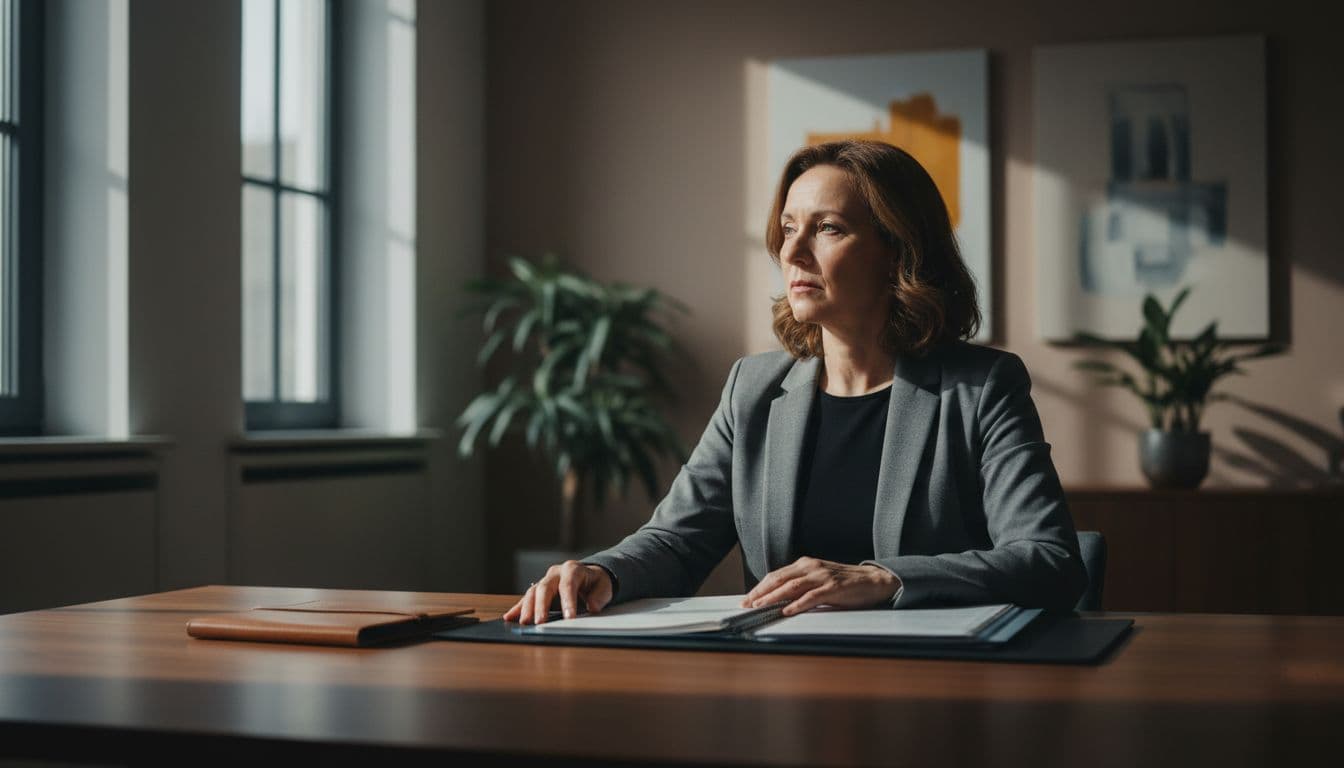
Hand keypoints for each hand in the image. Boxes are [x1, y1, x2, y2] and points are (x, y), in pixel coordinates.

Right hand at [502, 560, 614, 624]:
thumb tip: (592, 607)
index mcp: (573, 569)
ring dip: (527, 608)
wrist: (590, 576)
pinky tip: (509, 617)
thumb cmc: (597, 582)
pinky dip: (518, 608)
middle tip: (540, 623)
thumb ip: (600, 596)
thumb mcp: (605, 586)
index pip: (568, 585)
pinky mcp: (539, 591)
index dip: (567, 601)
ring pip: (532, 592)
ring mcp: (545, 581)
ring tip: (525, 623)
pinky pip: (526, 598)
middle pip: (544, 587)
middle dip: (541, 605)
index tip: (569, 618)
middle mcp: (555, 573)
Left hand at [742, 557, 900, 615]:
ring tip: (760, 606)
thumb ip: (801, 587)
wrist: (874, 581)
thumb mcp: (819, 581)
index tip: (746, 599)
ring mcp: (822, 576)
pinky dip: (798, 604)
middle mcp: (811, 567)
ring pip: (791, 586)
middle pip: (779, 578)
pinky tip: (787, 610)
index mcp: (805, 565)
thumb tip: (777, 602)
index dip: (759, 587)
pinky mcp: (834, 587)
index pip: (776, 575)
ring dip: (773, 597)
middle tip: (747, 604)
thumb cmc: (845, 584)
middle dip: (760, 592)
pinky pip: (812, 596)